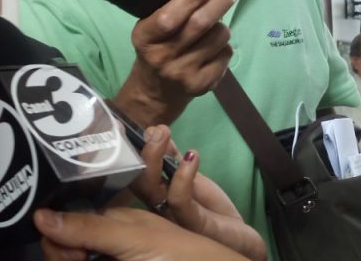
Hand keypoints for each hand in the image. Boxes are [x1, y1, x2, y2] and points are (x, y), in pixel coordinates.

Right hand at [35, 207, 248, 260]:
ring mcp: (111, 258)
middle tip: (81, 259)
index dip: (58, 237)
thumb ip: (87, 227)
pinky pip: (87, 260)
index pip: (63, 225)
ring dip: (67, 257)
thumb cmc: (178, 253)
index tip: (73, 252)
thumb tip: (38, 215)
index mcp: (109, 224)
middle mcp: (104, 244)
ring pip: (71, 257)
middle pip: (61, 247)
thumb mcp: (132, 236)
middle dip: (61, 252)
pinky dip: (73, 259)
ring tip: (81, 260)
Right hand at [115, 0, 237, 124]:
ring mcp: (183, 73)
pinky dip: (223, 46)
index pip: (168, 17)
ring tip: (213, 25)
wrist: (155, 92)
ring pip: (218, 37)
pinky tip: (212, 47)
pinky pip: (225, 55)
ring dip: (221, 25)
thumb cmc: (156, 47)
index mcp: (144, 38)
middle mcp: (162, 57)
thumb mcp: (153, 24)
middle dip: (218, 2)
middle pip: (198, 25)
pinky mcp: (202, 85)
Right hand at [130, 125, 266, 260]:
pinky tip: (192, 156)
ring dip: (154, 158)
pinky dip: (182, 177)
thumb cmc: (211, 209)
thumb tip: (156, 131)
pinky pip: (179, 201)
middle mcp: (154, 206)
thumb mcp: (190, 176)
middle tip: (154, 129)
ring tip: (164, 134)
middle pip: (134, 179)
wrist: (238, 237)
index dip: (124, 148)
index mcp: (152, 193)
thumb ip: (172, 158)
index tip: (122, 124)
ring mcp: (170, 217)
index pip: (130, 170)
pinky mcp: (191, 224)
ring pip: (150, 189)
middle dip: (140, 150)